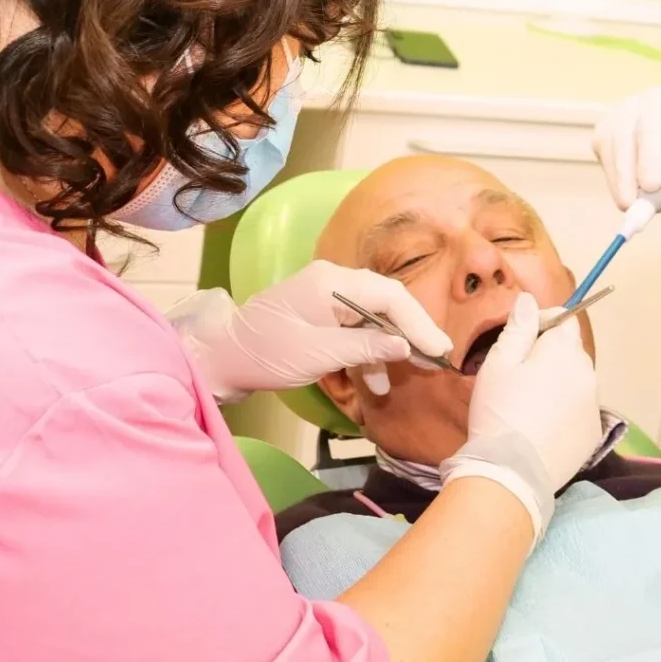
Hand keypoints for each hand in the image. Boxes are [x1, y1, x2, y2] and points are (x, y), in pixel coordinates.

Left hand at [167, 261, 450, 402]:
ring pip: (373, 316)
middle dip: (411, 331)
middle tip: (436, 359)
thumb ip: (364, 347)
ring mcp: (325, 297)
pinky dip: (369, 350)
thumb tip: (405, 345)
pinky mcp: (319, 315)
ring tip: (412, 373)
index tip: (440, 349)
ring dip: (391, 345)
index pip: (389, 295)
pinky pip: (355, 327)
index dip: (418, 322)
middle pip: (385, 302)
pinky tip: (378, 380)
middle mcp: (331, 281)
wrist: (221, 359)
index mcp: (330, 281)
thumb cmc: (265, 354)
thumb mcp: (318, 354)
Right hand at [440, 293, 600, 539]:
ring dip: (557, 381)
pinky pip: (579, 409)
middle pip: (571, 351)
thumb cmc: (499, 411)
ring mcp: (593, 406)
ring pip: (575, 380)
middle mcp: (588, 374)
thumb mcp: (498, 363)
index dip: (541, 321)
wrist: (512, 472)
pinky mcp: (592, 433)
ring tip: (528, 402)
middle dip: (548, 353)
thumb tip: (529, 300)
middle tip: (517, 374)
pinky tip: (540, 424)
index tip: (518, 337)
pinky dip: (564, 409)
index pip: (564, 319)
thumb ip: (518, 328)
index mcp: (564, 351)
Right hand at [592, 88, 660, 210]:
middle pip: (647, 126)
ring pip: (621, 139)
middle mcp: (651, 100)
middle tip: (651, 188)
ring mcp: (623, 113)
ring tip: (632, 202)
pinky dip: (613, 177)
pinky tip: (622, 196)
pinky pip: (605, 151)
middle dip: (649, 159)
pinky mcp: (603, 130)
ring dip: (625, 173)